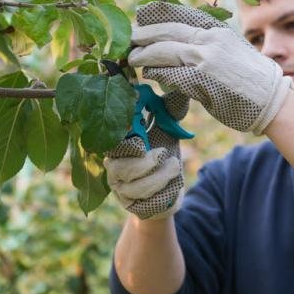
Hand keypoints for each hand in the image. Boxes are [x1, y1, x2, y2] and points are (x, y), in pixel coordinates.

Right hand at [104, 91, 188, 219]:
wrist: (166, 194)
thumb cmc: (163, 157)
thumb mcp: (167, 131)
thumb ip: (169, 110)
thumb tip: (181, 86)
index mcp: (118, 145)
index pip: (113, 142)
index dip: (127, 140)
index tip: (143, 138)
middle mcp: (113, 168)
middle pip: (120, 166)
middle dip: (146, 161)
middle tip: (164, 153)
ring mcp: (120, 189)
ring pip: (136, 186)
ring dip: (160, 177)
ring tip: (174, 167)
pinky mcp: (131, 207)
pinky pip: (146, 202)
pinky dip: (164, 193)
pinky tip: (172, 187)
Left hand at [129, 1, 292, 134]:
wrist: (271, 99)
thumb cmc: (251, 79)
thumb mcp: (231, 49)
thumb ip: (207, 44)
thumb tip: (181, 44)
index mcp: (217, 30)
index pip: (180, 16)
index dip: (157, 16)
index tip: (141, 17)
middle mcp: (209, 40)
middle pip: (167, 31)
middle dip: (144, 35)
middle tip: (129, 38)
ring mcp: (204, 59)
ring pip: (164, 51)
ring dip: (144, 55)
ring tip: (133, 58)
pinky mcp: (200, 81)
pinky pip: (170, 74)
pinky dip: (156, 72)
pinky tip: (148, 73)